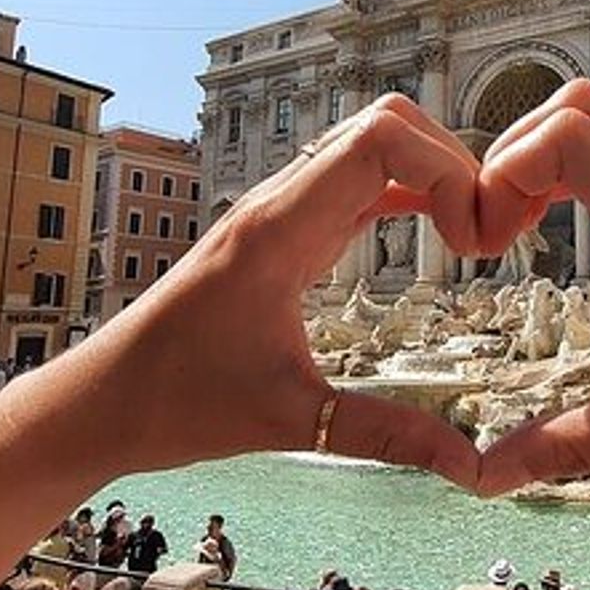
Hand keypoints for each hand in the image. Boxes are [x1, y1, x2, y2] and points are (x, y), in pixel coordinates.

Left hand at [107, 94, 483, 484]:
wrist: (102, 399)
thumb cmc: (177, 403)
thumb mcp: (293, 422)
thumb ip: (387, 436)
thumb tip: (470, 465)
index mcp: (279, 228)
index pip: (381, 139)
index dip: (447, 170)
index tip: (474, 242)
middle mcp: (279, 202)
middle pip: (385, 125)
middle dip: (452, 163)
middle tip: (486, 233)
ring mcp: (279, 210)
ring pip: (370, 145)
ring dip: (430, 173)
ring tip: (472, 232)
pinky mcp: (281, 230)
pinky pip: (354, 182)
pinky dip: (404, 192)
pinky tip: (435, 230)